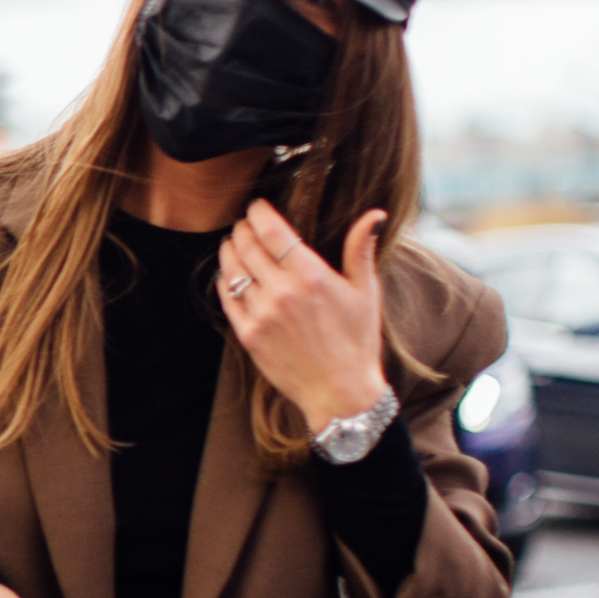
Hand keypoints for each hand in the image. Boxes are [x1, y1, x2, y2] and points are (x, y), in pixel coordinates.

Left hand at [217, 200, 388, 429]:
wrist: (340, 392)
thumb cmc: (357, 341)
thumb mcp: (366, 292)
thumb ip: (361, 249)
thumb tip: (374, 214)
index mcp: (311, 276)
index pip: (272, 231)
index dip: (258, 213)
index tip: (256, 205)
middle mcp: (282, 293)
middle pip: (247, 246)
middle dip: (242, 229)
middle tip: (243, 223)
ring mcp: (261, 315)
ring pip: (232, 270)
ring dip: (229, 251)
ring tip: (232, 243)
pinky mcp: (247, 335)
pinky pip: (226, 298)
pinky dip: (224, 281)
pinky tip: (229, 275)